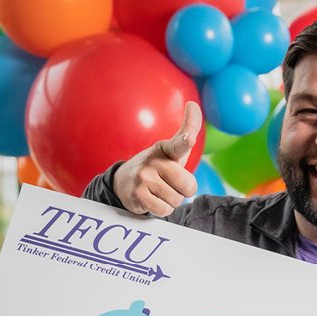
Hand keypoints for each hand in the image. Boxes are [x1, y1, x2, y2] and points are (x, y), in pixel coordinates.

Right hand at [113, 100, 201, 215]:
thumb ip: (187, 130)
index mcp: (166, 149)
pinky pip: (165, 210)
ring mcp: (144, 177)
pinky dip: (162, 209)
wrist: (123, 183)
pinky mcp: (138, 194)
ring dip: (171, 201)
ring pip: (176, 200)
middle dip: (183, 191)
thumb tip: (193, 104)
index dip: (186, 141)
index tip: (190, 138)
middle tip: (170, 185)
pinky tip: (152, 200)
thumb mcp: (172, 150)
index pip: (178, 144)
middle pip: (188, 186)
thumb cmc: (156, 166)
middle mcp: (154, 160)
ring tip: (158, 191)